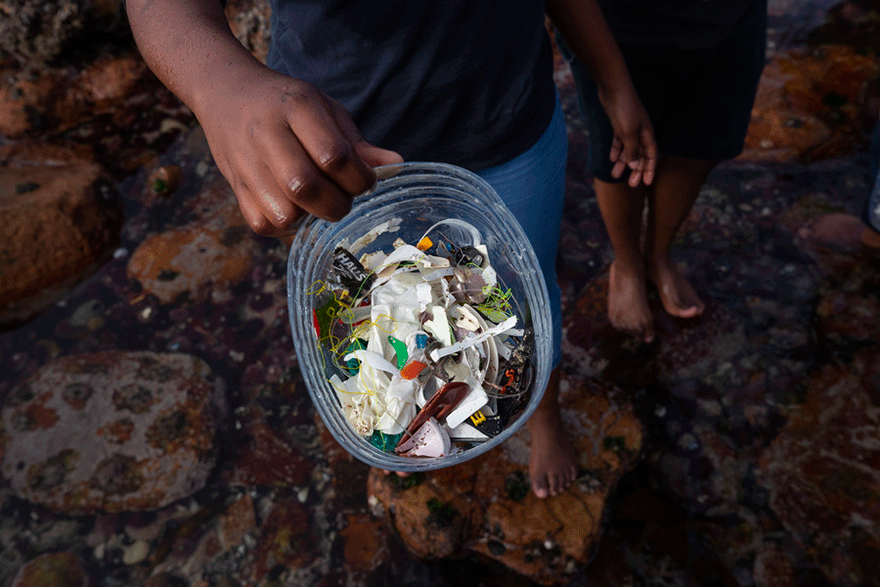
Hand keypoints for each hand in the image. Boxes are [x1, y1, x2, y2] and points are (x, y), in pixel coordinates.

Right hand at [196, 67, 402, 236]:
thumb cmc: (287, 105)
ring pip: (284, 212)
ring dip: (312, 216)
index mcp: (296, 107)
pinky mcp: (235, 187)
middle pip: (305, 186)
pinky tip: (295, 206)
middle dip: (337, 203)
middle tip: (344, 197)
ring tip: (318, 200)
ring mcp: (246, 163)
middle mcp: (266, 134)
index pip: (333, 155)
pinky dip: (287, 226)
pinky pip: (264, 224)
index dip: (360, 177)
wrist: (226, 93)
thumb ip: (357, 143)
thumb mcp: (326, 110)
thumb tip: (396, 164)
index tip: (367, 181)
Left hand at [600, 88, 656, 186]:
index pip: (651, 156)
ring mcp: (629, 128)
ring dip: (622, 162)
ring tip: (615, 175)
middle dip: (636, 170)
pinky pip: (619, 141)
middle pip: (640, 155)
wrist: (613, 88)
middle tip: (631, 185)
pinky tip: (611, 159)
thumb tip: (634, 165)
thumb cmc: (624, 109)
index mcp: (647, 134)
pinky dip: (616, 150)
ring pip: (627, 150)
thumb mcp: (628, 133)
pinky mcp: (619, 124)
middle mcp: (641, 132)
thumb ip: (631, 150)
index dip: (649, 169)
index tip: (646, 183)